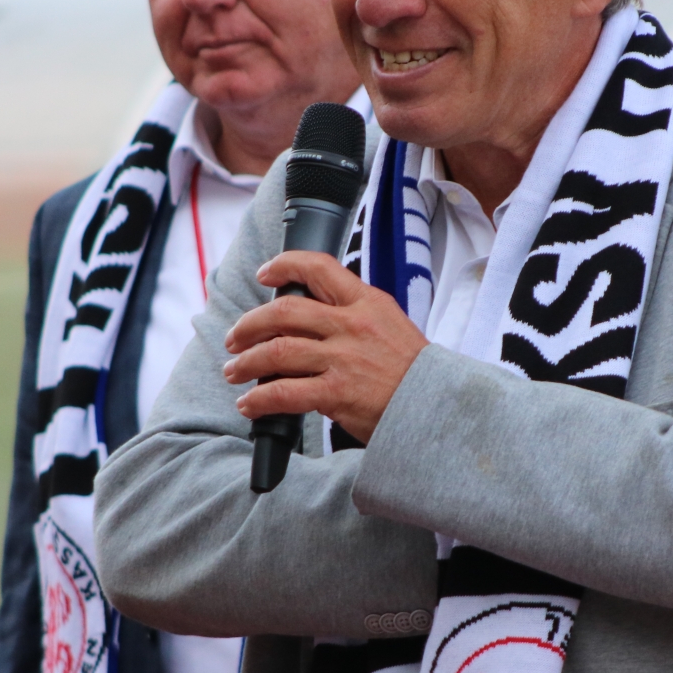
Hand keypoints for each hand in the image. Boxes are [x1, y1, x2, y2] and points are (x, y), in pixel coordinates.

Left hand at [222, 251, 428, 444]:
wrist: (438, 407)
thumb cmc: (413, 372)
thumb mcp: (390, 325)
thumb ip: (354, 315)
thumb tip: (310, 317)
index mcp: (367, 303)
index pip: (320, 267)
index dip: (285, 265)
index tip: (265, 274)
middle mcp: (352, 325)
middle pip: (285, 312)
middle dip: (250, 324)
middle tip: (235, 338)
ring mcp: (344, 359)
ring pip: (277, 351)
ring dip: (246, 363)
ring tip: (235, 372)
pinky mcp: (338, 393)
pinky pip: (284, 392)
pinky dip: (260, 399)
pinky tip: (250, 404)